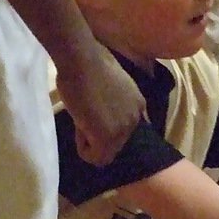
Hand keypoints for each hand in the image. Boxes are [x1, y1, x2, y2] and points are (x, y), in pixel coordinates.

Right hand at [56, 44, 145, 165]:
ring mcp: (123, 130)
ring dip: (91, 141)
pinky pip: (96, 158)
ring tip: (81, 119)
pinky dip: (84, 149)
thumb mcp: (112, 83)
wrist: (81, 59)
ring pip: (106, 152)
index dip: (103, 124)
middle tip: (84, 116)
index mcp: (139, 104)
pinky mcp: (107, 138)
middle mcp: (135, 119)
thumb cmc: (90, 63)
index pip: (124, 129)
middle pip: (116, 143)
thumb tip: (104, 110)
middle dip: (97, 135)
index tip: (91, 111)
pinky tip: (78, 127)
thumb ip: (115, 100)